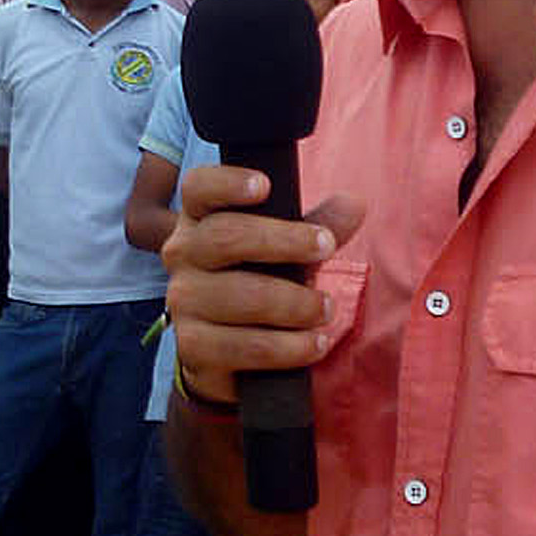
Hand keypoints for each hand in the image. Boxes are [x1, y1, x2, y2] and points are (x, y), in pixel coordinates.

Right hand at [163, 162, 361, 408]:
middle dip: (283, 240)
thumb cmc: (258, 282)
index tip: (265, 186)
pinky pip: (245, 346)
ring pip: (241, 296)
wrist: (226, 352)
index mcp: (199, 220)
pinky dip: (288, 346)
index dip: (227, 183)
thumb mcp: (288, 249)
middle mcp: (182, 254)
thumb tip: (354, 204)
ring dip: (295, 303)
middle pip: (224, 236)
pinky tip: (315, 344)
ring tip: (327, 310)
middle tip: (326, 248)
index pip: (198, 188)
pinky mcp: (193, 347)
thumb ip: (319, 226)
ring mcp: (182, 301)